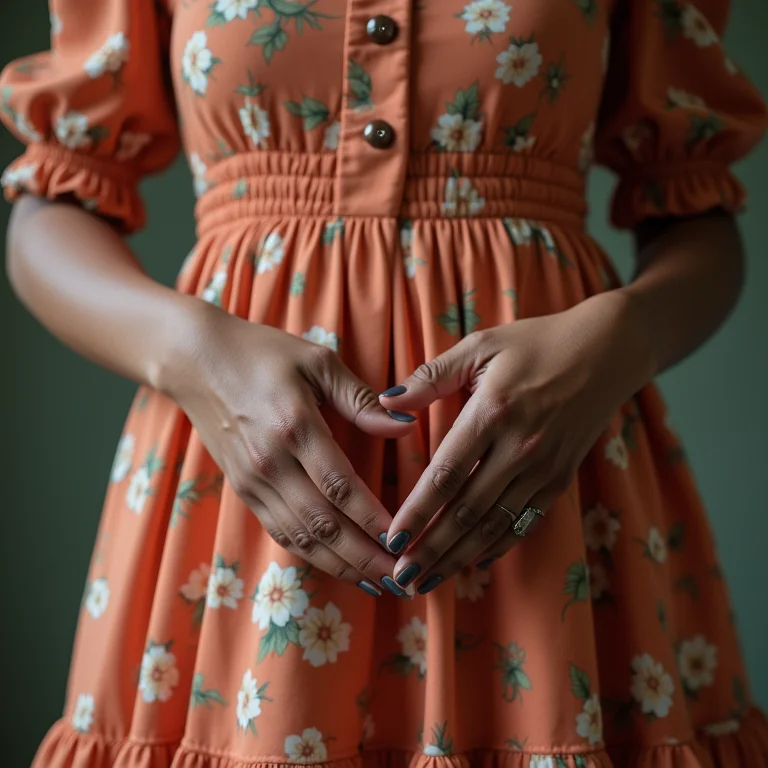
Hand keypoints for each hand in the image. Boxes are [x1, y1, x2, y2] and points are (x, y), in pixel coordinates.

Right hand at [164, 300, 417, 596]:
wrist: (197, 361)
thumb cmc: (264, 355)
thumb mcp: (317, 362)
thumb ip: (360, 399)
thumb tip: (405, 425)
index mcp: (294, 427)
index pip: (340, 487)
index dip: (374, 520)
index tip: (406, 541)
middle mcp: (271, 463)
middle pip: (323, 524)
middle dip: (365, 556)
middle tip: (402, 578)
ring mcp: (253, 482)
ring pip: (301, 538)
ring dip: (341, 565)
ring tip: (379, 582)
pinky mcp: (244, 490)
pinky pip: (281, 532)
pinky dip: (312, 556)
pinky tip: (340, 566)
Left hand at [380, 291, 650, 593]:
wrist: (608, 351)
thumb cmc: (536, 342)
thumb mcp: (481, 346)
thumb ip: (432, 376)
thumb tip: (385, 402)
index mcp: (493, 412)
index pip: (446, 475)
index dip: (417, 513)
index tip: (391, 541)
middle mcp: (519, 447)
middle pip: (467, 511)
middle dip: (432, 549)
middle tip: (402, 578)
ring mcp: (544, 467)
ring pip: (494, 524)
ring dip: (458, 557)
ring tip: (429, 581)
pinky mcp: (561, 478)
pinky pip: (525, 522)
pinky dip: (498, 546)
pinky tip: (473, 562)